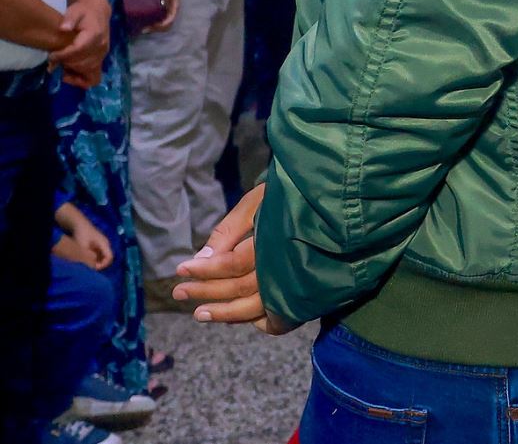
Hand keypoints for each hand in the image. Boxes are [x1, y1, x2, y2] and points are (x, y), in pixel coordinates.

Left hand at [50, 0, 108, 88]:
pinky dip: (82, 80)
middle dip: (66, 64)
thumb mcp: (75, 10)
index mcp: (94, 35)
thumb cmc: (83, 11)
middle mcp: (101, 47)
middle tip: (54, 61)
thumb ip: (69, 18)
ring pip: (89, 72)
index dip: (63, 56)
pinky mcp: (101, 60)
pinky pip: (94, 78)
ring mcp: (103, 55)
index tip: (51, 56)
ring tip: (61, 67)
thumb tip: (63, 28)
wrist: (98, 11)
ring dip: (73, 72)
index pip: (79, 50)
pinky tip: (70, 73)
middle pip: (83, 64)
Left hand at [53, 202, 113, 269]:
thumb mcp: (84, 247)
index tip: (94, 268)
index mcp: (105, 244)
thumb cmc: (82, 234)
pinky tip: (88, 259)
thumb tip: (93, 267)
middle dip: (101, 264)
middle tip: (91, 268)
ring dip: (98, 261)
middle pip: (108, 257)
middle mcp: (106, 244)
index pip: (110, 257)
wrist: (79, 224)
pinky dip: (95, 258)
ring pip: (103, 255)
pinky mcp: (98, 243)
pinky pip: (100, 253)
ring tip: (89, 265)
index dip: (103, 265)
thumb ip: (89, 257)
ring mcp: (102, 243)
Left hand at [174, 184, 295, 334]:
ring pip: (256, 308)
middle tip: (178, 293)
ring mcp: (298, 283)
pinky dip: (261, 322)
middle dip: (206, 292)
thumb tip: (200, 259)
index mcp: (274, 241)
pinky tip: (241, 319)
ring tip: (200, 314)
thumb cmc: (294, 195)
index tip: (181, 269)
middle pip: (240, 288)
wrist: (338, 202)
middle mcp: (286, 266)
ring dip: (226, 314)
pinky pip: (282, 319)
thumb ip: (231, 230)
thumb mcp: (259, 202)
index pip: (232, 265)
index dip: (204, 270)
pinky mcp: (307, 293)